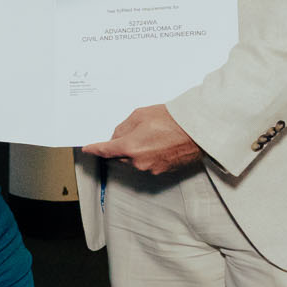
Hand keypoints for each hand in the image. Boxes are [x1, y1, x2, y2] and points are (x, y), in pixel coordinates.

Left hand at [82, 104, 201, 174]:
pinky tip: (157, 144)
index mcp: (130, 147)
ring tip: (150, 136)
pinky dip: (147, 155)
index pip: (105, 151)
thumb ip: (123, 128)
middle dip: (119, 147)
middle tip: (131, 133)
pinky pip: (147, 164)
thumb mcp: (140, 115)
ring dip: (135, 151)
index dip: (94, 149)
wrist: (198, 129)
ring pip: (133, 161)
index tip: (87, 149)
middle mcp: (139, 162)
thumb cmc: (172, 119)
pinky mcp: (163, 171)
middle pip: (119, 157)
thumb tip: (116, 137)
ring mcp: (152, 168)